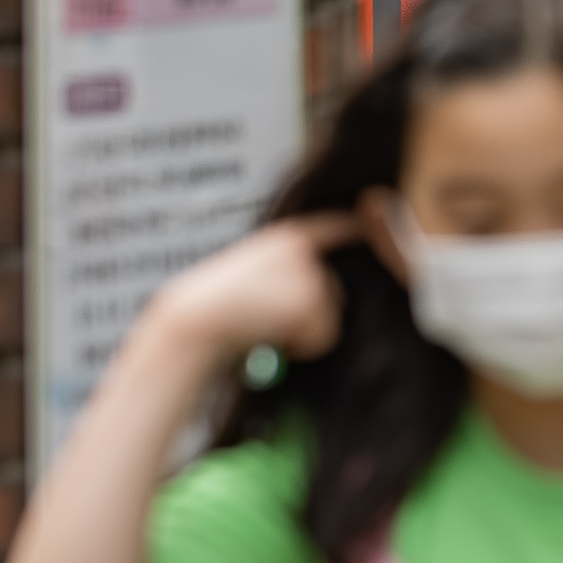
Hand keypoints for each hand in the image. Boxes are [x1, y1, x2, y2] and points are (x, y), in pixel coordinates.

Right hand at [149, 213, 359, 362]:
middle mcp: (302, 249)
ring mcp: (309, 272)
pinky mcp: (312, 300)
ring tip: (263, 326)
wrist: (191, 320)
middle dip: (308, 314)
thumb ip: (282, 275)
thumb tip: (313, 296)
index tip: (371, 215)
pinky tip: (270, 338)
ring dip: (302, 332)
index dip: (355, 228)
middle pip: (334, 293)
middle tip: (265, 318)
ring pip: (330, 317)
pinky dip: (301, 347)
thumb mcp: (248, 278)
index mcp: (284, 240)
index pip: (333, 228)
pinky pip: (323, 337)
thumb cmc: (212, 310)